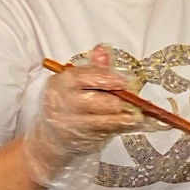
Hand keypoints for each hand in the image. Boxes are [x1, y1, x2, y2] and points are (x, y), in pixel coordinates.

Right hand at [18, 46, 145, 185]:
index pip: (89, 77)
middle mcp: (66, 104)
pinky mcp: (85, 140)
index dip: (110, 79)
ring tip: (138, 112)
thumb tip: (103, 50)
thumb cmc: (65, 102)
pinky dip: (124, 127)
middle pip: (102, 101)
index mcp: (62, 83)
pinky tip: (133, 122)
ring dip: (127, 116)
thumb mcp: (73, 81)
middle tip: (134, 98)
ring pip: (109, 120)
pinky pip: (111, 132)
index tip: (124, 81)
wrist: (51, 136)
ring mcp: (75, 124)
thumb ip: (91, 67)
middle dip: (122, 100)